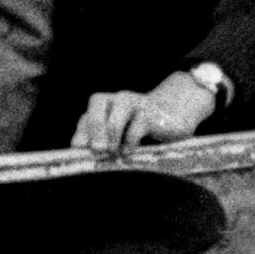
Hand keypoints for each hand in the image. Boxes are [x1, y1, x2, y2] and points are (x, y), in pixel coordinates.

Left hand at [74, 67, 227, 153]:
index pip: (86, 118)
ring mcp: (135, 104)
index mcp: (105, 106)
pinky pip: (137, 126)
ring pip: (117, 113)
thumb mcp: (118, 134)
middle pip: (97, 103)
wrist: (175, 114)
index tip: (78, 152)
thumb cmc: (140, 128)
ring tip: (112, 152)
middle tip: (96, 150)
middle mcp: (117, 100)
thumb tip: (84, 153)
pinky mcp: (151, 114)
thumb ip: (101, 140)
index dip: (81, 135)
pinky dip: (131, 141)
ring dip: (111, 135)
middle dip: (94, 128)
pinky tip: (129, 152)